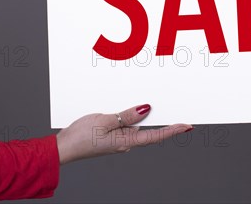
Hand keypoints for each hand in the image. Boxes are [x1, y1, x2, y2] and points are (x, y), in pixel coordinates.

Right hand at [56, 104, 191, 164]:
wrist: (63, 147)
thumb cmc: (81, 137)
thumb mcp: (105, 121)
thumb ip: (127, 115)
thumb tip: (146, 110)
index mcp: (127, 141)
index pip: (156, 136)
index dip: (173, 130)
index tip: (187, 126)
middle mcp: (125, 142)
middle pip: (145, 128)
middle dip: (155, 117)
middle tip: (169, 106)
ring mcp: (117, 139)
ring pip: (133, 124)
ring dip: (137, 114)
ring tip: (141, 102)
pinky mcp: (109, 135)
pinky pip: (123, 123)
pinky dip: (126, 114)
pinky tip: (122, 107)